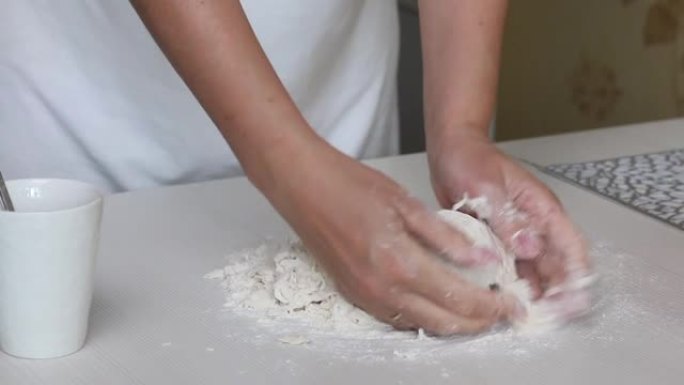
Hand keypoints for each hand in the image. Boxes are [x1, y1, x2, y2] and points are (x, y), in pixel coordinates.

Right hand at [263, 141, 518, 334]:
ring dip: (451, 324)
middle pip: (442, 322)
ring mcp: (365, 296)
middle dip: (477, 323)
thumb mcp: (406, 203)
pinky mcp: (354, 294)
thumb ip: (447, 236)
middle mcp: (382, 289)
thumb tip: (484, 258)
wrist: (302, 186)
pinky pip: (396, 317)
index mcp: (399, 264)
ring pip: (419, 325)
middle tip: (500, 313)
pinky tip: (436, 303)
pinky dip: (423, 317)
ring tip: (476, 310)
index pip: (458, 299)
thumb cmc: (348, 186)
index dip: (491, 306)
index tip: (511, 304)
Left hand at [427, 132, 591, 318]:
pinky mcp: (498, 240)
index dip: (576, 275)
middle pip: (556, 264)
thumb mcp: (487, 188)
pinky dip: (511, 284)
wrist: (450, 150)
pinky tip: (505, 300)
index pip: (571, 246)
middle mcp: (534, 224)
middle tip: (549, 318)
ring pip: (534, 270)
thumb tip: (531, 248)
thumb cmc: (471, 159)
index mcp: (541, 208)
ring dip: (535, 293)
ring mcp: (517, 234)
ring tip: (529, 316)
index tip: (573, 300)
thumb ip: (509, 219)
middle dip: (558, 293)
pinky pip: (510, 266)